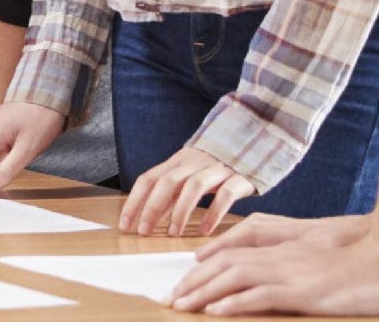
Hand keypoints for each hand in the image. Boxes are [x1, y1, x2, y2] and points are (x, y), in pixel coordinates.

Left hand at [122, 143, 259, 236]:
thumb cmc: (214, 166)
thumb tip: (149, 215)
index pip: (149, 179)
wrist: (253, 144)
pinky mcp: (239, 177)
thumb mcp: (189, 174)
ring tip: (173, 233)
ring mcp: (217, 168)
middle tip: (144, 231)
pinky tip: (205, 230)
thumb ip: (172, 193)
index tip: (125, 224)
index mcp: (178, 162)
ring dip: (180, 211)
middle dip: (152, 207)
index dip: (134, 201)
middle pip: (167, 181)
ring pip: (194, 186)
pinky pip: (225, 194)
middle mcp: (194, 163)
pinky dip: (214, 213)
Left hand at [170, 215, 378, 314]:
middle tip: (171, 298)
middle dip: (193, 281)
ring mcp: (292, 273)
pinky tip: (215, 311)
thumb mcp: (324, 251)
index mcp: (286, 248)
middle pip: (225, 264)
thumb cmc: (365, 255)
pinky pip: (261, 295)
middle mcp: (282, 257)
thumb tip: (270, 274)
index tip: (185, 280)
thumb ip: (295, 255)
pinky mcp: (304, 292)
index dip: (205, 267)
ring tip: (181, 305)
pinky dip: (234, 302)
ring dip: (204, 292)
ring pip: (235, 278)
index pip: (233, 253)